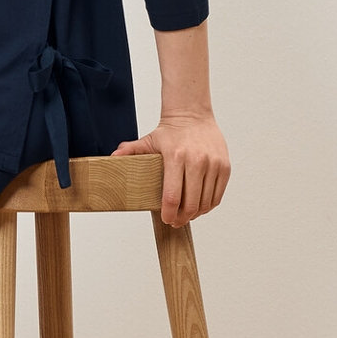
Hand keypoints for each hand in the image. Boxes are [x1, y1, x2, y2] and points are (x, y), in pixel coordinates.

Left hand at [112, 110, 228, 227]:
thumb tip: (112, 158)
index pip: (173, 196)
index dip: (170, 213)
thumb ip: (130, 150)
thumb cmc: (170, 132)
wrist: (193, 115)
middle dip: (182, 218)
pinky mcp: (224, 166)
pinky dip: (209, 205)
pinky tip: (200, 206)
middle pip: (191, 203)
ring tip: (187, 215)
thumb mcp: (148, 140)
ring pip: (206, 202)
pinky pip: (218, 194)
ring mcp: (213, 164)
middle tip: (176, 222)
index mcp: (175, 157)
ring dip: (196, 213)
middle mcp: (197, 161)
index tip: (166, 220)